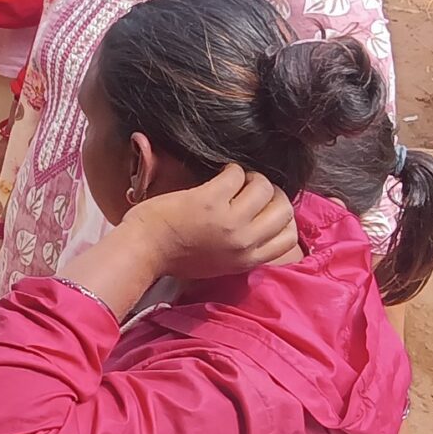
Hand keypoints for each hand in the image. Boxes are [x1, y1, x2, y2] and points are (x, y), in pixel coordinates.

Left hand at [66, 165, 297, 314]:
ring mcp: (229, 222)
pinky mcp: (210, 201)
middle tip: (252, 189)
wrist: (143, 250)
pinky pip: (237, 174)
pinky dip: (231, 169)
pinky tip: (219, 173)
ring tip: (235, 179)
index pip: (289, 237)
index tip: (267, 208)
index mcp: (247, 261)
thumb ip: (243, 250)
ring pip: (264, 188)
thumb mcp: (220, 264)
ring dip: (252, 178)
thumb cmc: (175, 256)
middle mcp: (244, 243)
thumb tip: (261, 225)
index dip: (283, 217)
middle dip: (272, 194)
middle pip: (284, 210)